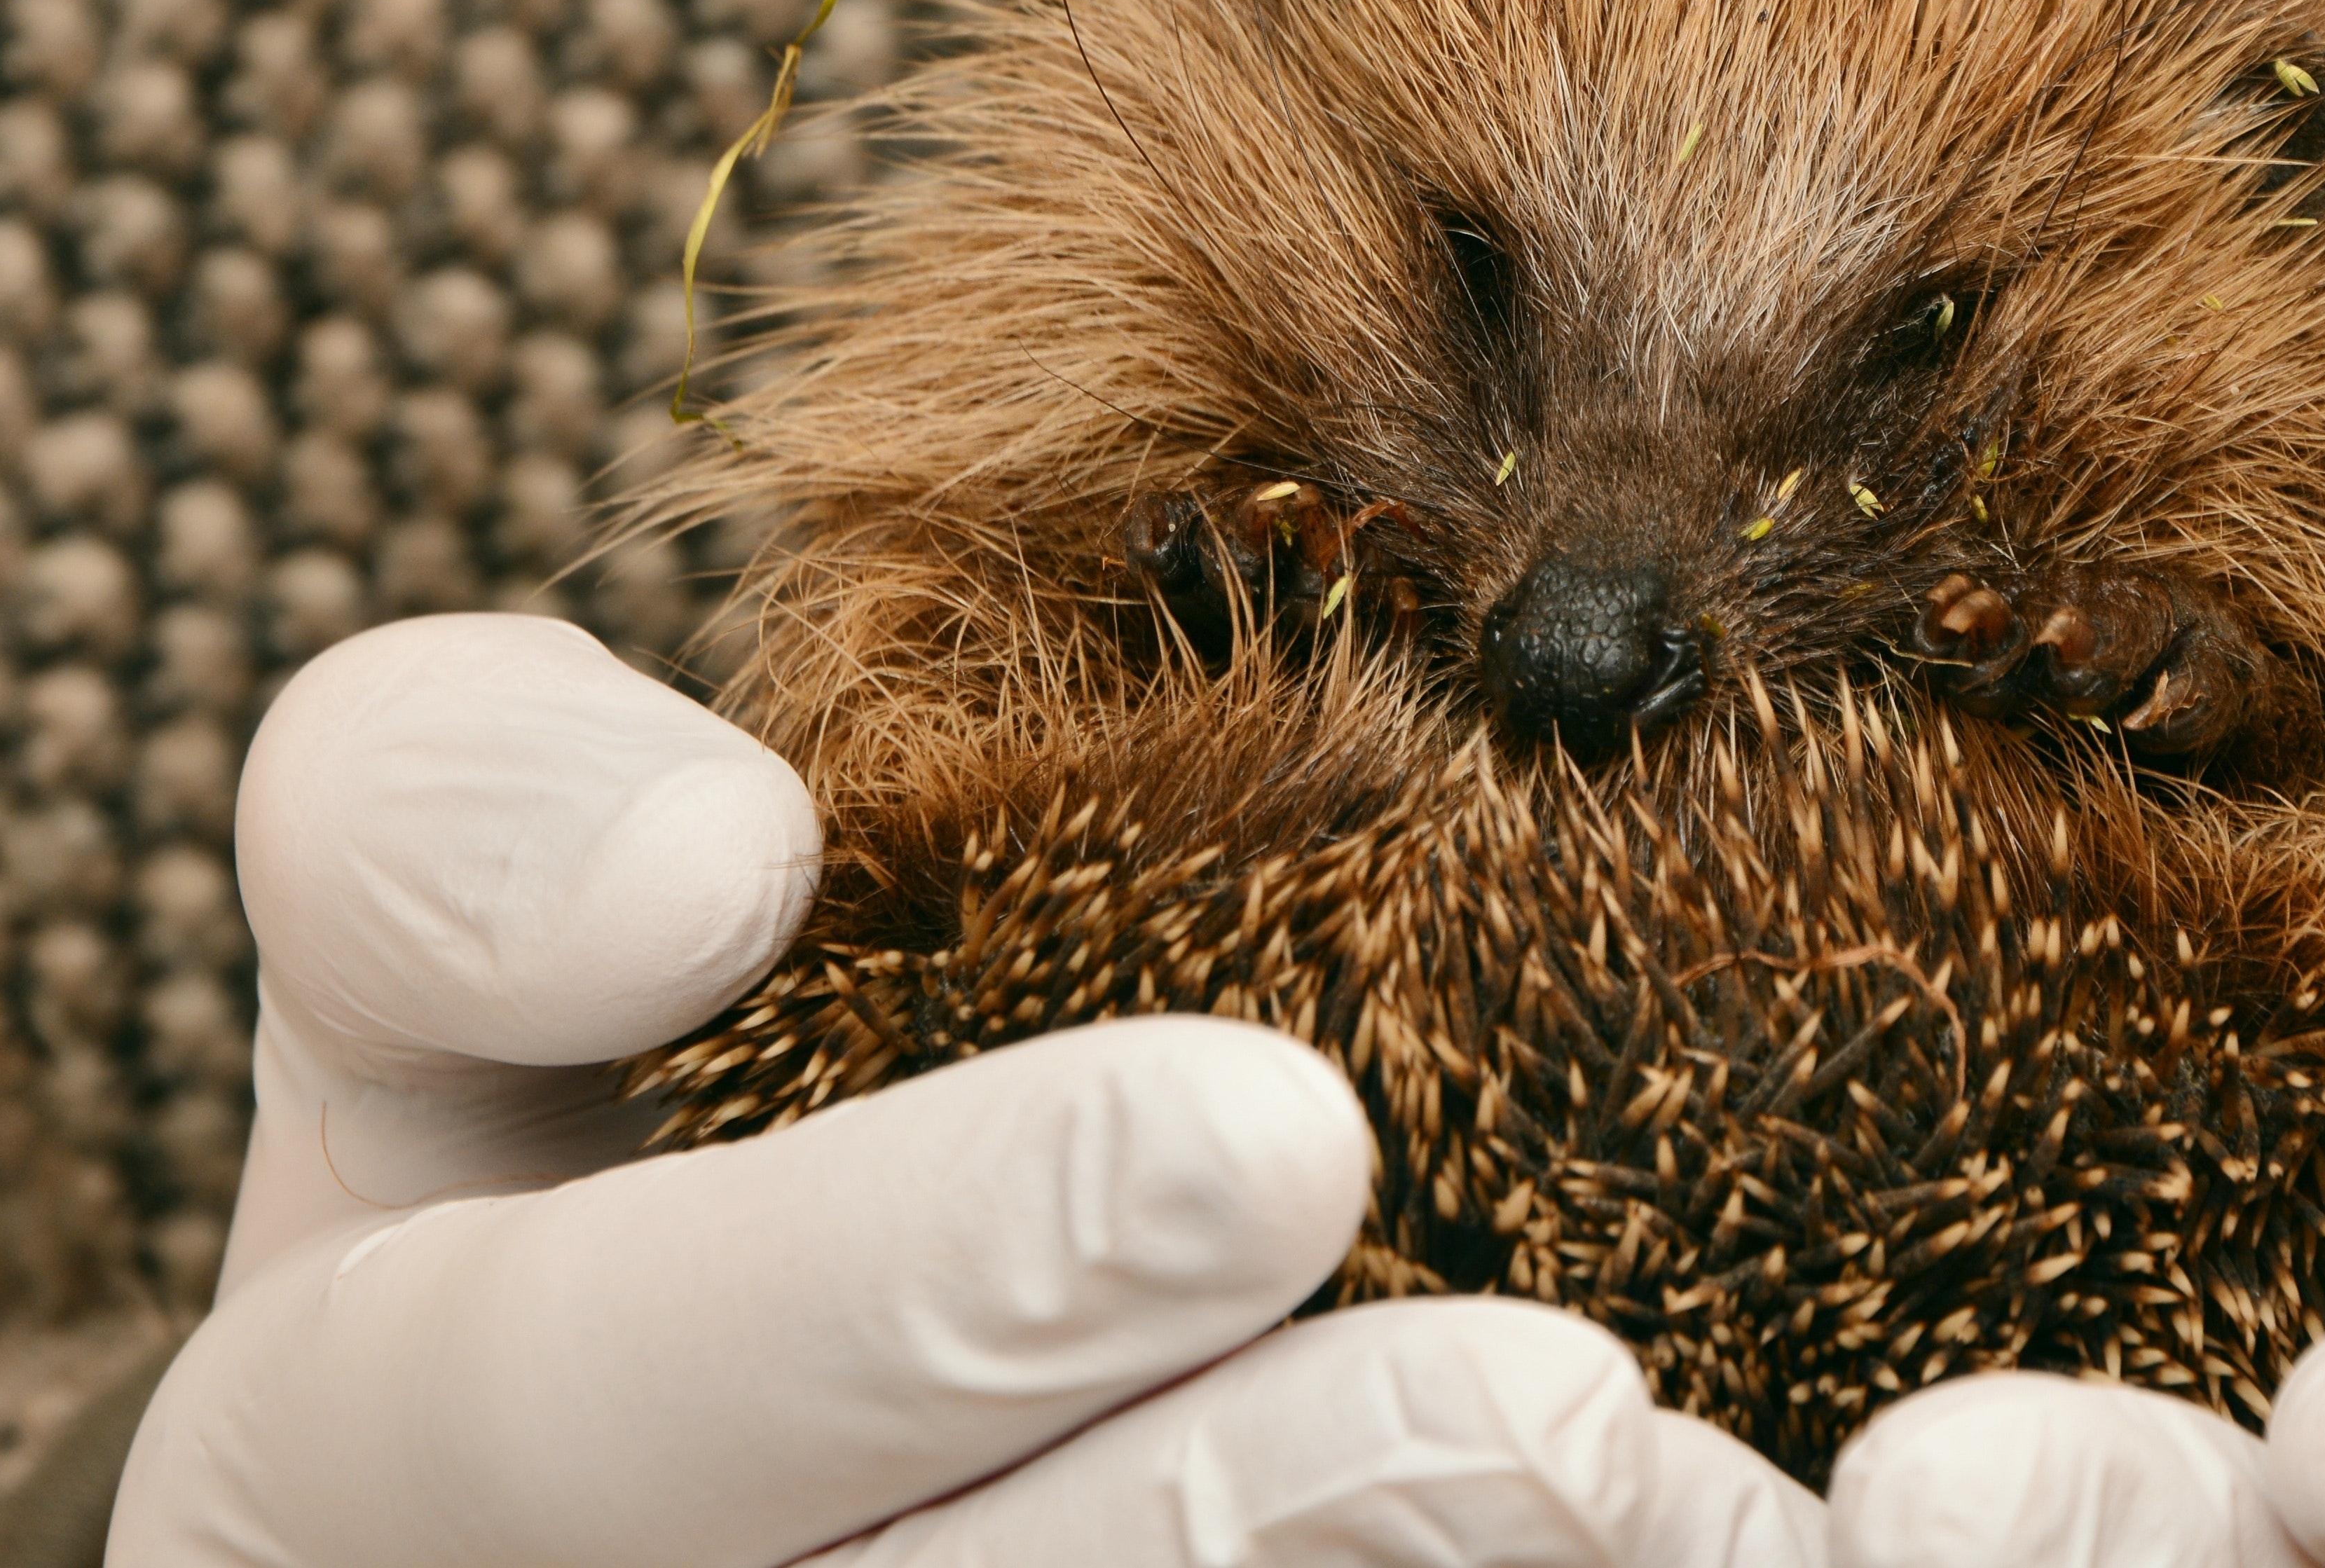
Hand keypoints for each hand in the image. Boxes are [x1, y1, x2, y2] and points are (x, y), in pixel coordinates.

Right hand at [111, 613, 1822, 1567]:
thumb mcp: (423, 938)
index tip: (1273, 1136)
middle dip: (1260, 1532)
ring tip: (1728, 1505)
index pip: (595, 1411)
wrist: (647, 1407)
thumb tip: (697, 865)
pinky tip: (1924, 1510)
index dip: (917, 1288)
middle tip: (1569, 1411)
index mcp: (400, 1457)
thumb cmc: (555, 1126)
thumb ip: (450, 826)